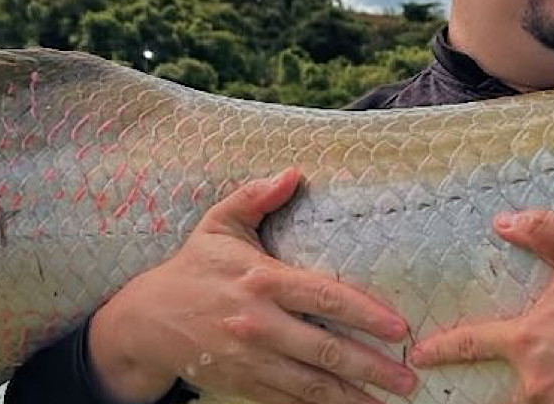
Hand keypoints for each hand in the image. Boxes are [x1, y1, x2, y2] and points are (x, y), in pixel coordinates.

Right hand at [87, 167, 419, 403]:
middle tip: (408, 377)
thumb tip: (294, 172)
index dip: (365, 314)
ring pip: (311, 384)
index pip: (323, 298)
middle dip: (372, 366)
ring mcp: (252, 359)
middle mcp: (259, 324)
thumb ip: (256, 197)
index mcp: (262, 281)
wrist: (144, 323)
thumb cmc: (192, 269)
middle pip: (325, 349)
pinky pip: (290, 400)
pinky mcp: (244, 383)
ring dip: (354, 396)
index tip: (400, 328)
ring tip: (390, 401)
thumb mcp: (218, 225)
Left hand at [406, 210, 553, 403]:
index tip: (417, 356)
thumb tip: (503, 222)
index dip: (441, 350)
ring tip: (552, 383)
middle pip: (503, 397)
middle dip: (496, 394)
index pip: (471, 345)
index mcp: (531, 339)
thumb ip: (541, 231)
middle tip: (489, 384)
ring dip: (540, 396)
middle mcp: (543, 381)